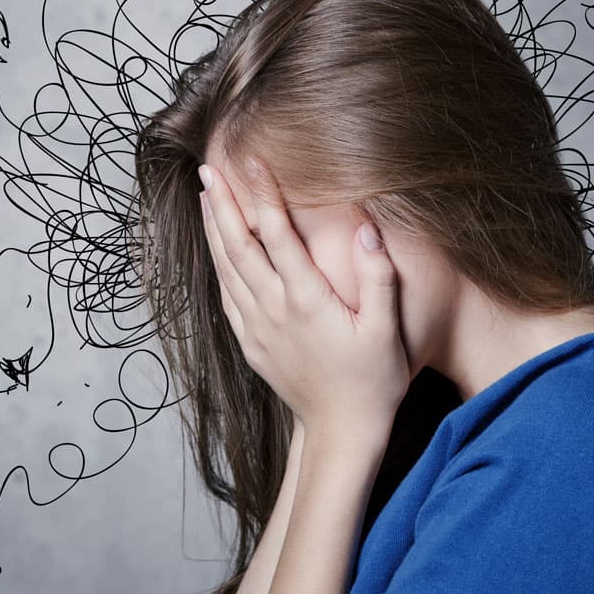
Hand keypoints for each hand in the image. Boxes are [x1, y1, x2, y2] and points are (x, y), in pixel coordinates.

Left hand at [198, 156, 408, 438]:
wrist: (341, 432)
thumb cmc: (372, 381)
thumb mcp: (387, 330)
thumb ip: (378, 277)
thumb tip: (366, 227)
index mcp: (306, 300)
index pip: (277, 234)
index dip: (263, 194)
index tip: (251, 161)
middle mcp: (274, 310)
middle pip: (239, 246)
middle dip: (222, 204)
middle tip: (208, 169)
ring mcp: (257, 327)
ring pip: (226, 268)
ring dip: (213, 230)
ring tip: (206, 196)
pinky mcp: (250, 342)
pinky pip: (226, 295)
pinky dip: (217, 265)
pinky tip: (215, 248)